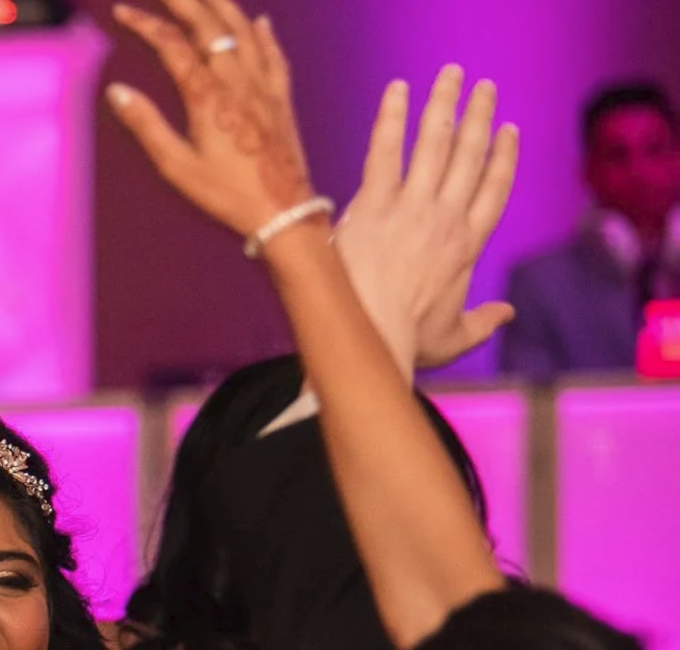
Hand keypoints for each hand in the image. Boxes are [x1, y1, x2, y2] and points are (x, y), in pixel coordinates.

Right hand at [106, 0, 314, 241]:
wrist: (283, 211)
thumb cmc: (227, 194)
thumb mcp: (177, 166)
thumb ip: (146, 125)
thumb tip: (117, 92)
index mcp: (207, 96)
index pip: (172, 46)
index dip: (146, 24)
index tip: (125, 10)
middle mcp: (238, 81)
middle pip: (209, 24)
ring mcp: (264, 86)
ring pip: (244, 30)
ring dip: (222, 5)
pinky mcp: (282, 99)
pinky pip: (274, 55)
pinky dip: (264, 34)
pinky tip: (261, 22)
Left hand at [335, 70, 519, 372]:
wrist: (369, 340)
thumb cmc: (406, 345)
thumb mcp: (454, 338)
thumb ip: (483, 322)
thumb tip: (506, 314)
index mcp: (468, 246)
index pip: (494, 190)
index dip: (503, 157)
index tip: (508, 132)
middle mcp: (447, 218)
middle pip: (471, 156)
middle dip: (479, 116)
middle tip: (486, 89)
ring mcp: (413, 208)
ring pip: (436, 143)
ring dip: (445, 104)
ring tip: (451, 76)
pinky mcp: (374, 205)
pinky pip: (384, 151)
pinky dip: (391, 118)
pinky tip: (398, 90)